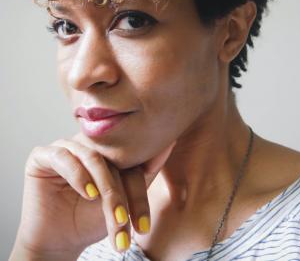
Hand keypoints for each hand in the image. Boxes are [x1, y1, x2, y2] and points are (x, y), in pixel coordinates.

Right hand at [11, 134, 176, 258]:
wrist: (58, 243)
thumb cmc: (90, 220)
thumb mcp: (123, 200)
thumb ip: (145, 172)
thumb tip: (169, 143)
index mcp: (107, 152)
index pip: (129, 164)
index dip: (138, 194)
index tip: (143, 226)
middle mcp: (87, 146)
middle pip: (113, 161)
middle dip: (122, 197)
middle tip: (124, 226)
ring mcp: (66, 148)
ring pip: (93, 159)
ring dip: (104, 189)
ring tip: (109, 217)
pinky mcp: (43, 155)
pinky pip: (64, 156)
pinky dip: (78, 175)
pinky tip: (88, 194)